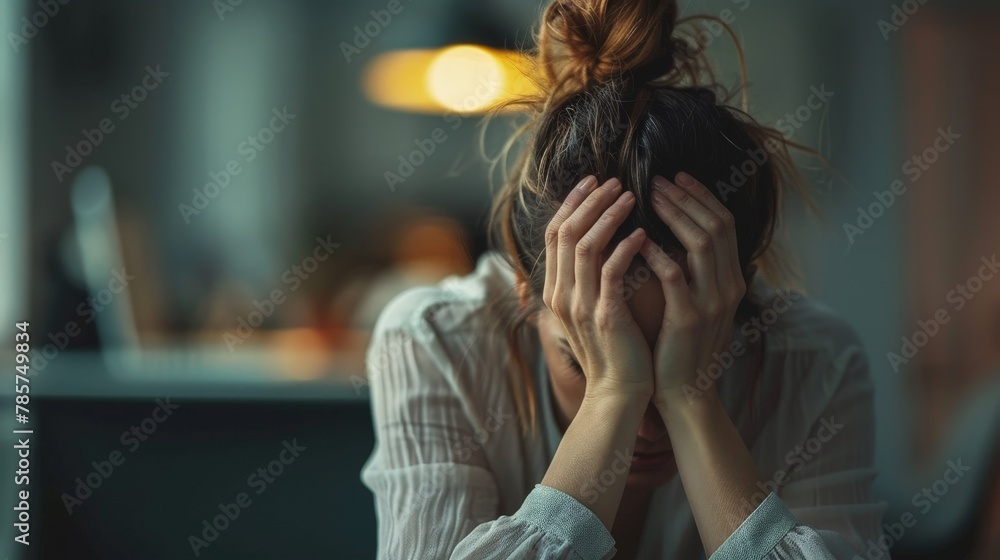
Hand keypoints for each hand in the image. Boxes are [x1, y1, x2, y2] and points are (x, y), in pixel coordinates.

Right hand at [543, 175, 654, 400]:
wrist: (619, 394)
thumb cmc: (615, 350)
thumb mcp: (593, 309)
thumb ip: (590, 278)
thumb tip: (602, 240)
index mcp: (556, 291)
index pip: (555, 235)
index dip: (572, 204)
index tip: (594, 181)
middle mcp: (561, 295)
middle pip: (564, 232)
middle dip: (588, 200)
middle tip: (613, 179)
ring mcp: (580, 305)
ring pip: (584, 245)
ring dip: (607, 214)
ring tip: (630, 195)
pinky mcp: (605, 315)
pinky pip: (610, 270)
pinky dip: (625, 246)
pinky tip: (643, 232)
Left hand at [638, 173, 745, 410]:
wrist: (684, 393)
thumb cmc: (680, 346)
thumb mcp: (694, 303)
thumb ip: (692, 271)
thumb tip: (673, 233)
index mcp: (730, 280)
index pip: (724, 224)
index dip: (701, 196)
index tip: (676, 177)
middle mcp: (728, 286)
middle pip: (717, 225)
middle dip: (687, 197)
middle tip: (658, 179)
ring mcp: (712, 302)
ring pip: (701, 242)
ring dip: (674, 214)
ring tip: (647, 197)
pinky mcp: (689, 318)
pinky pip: (675, 275)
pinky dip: (657, 252)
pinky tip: (638, 239)